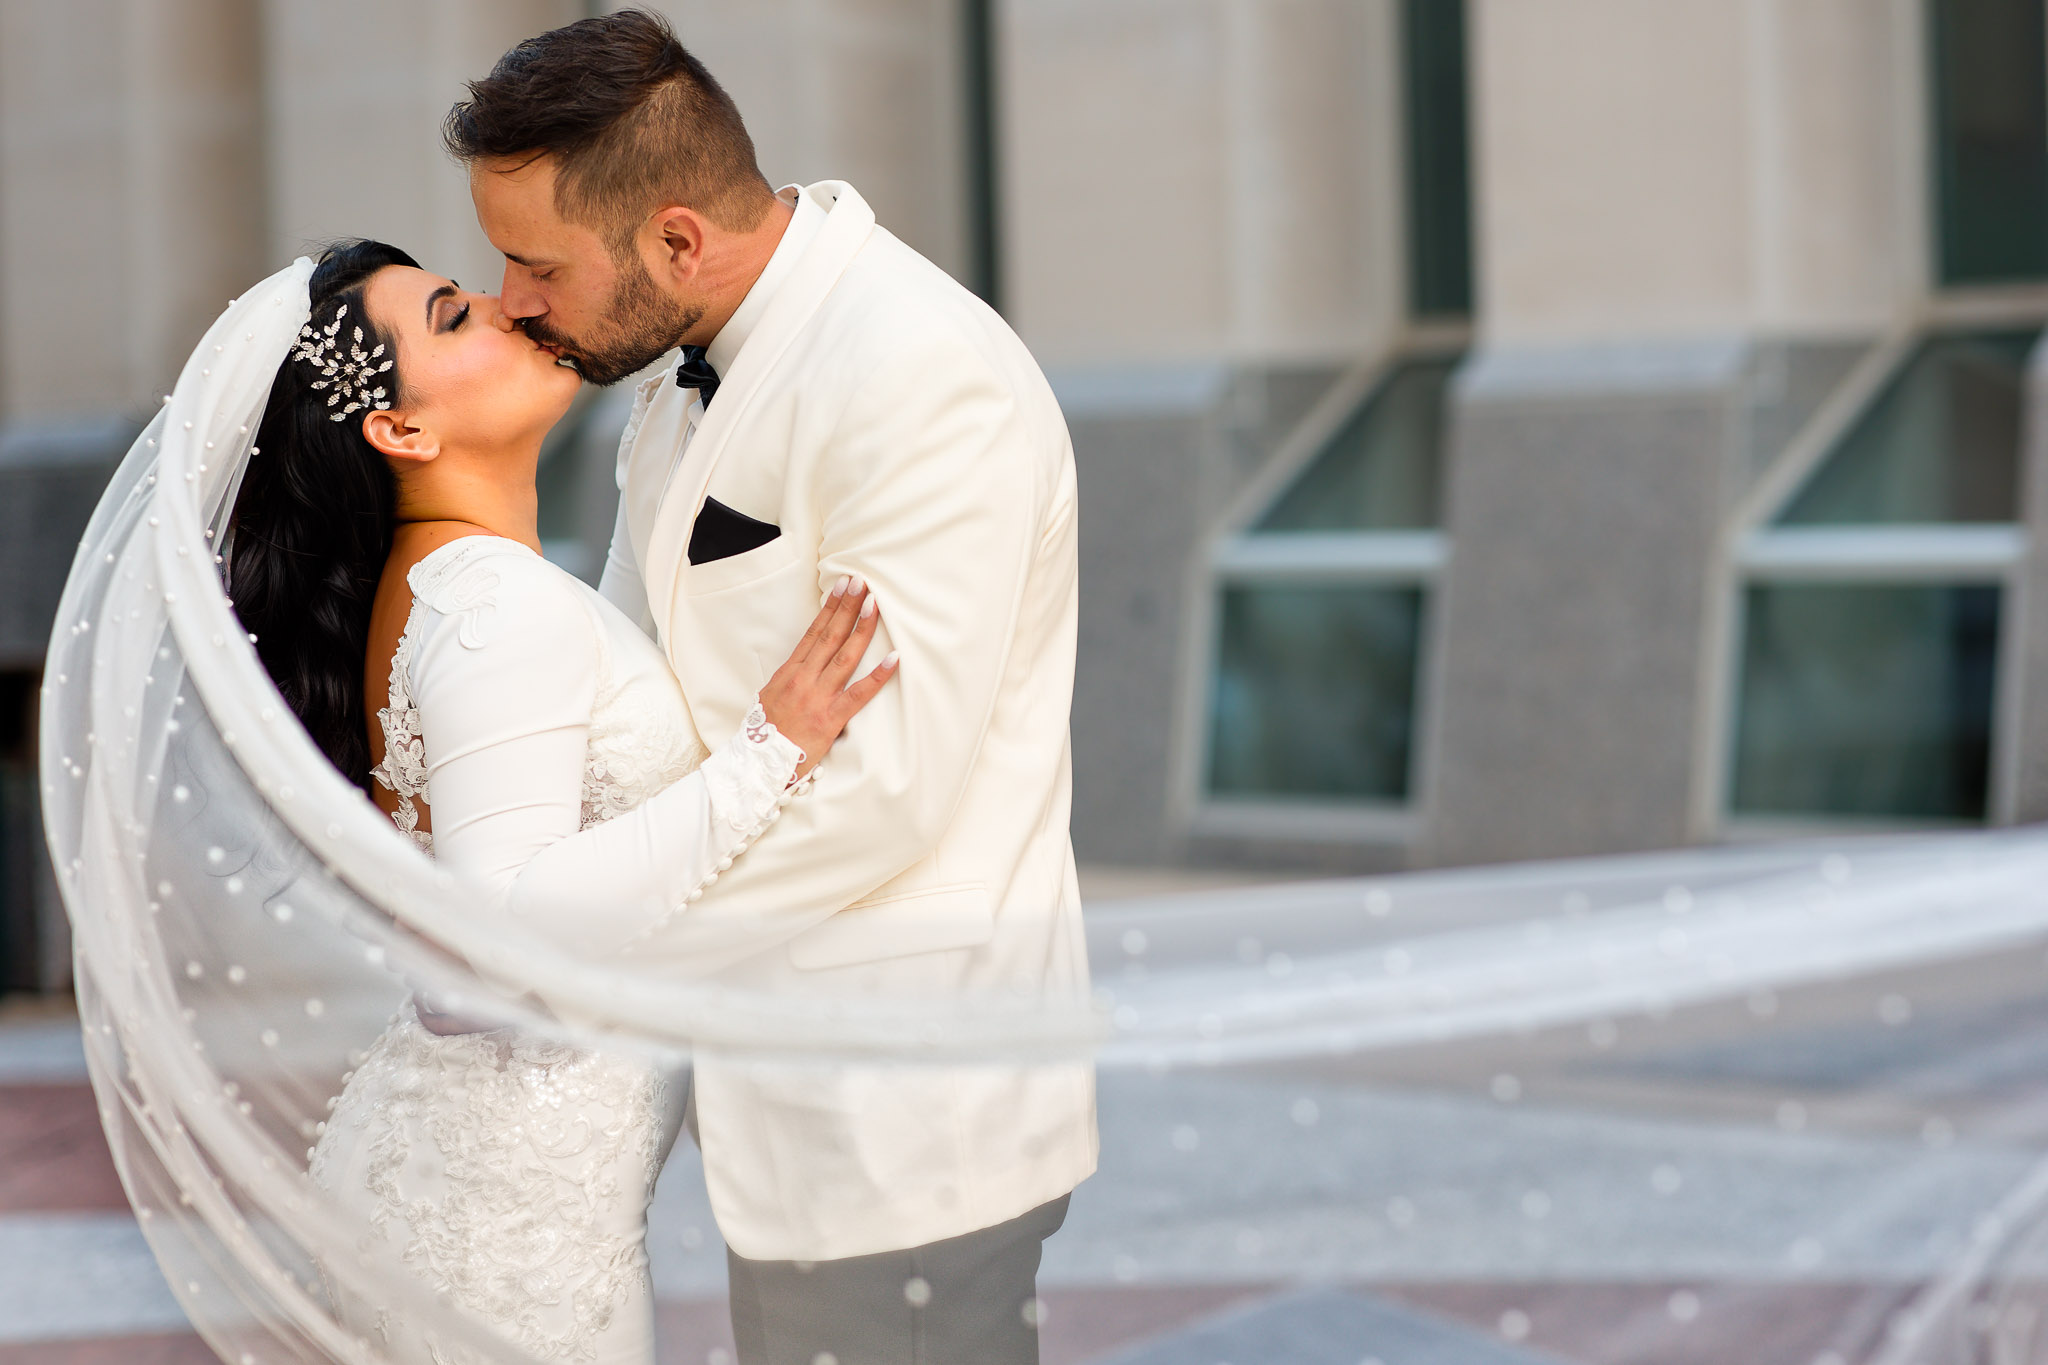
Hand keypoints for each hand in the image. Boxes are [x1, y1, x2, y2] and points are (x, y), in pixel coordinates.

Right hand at [756, 576, 898, 777]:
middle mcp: (804, 679)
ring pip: (844, 657)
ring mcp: (817, 697)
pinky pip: (859, 694)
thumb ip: (790, 677)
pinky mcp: (830, 718)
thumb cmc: (765, 733)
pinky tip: (894, 659)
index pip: (814, 632)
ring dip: (861, 629)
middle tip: (862, 583)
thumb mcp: (770, 696)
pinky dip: (878, 676)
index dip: (830, 608)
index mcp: (790, 671)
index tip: (842, 586)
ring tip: (874, 606)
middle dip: (847, 607)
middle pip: (830, 636)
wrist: (757, 764)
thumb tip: (805, 661)